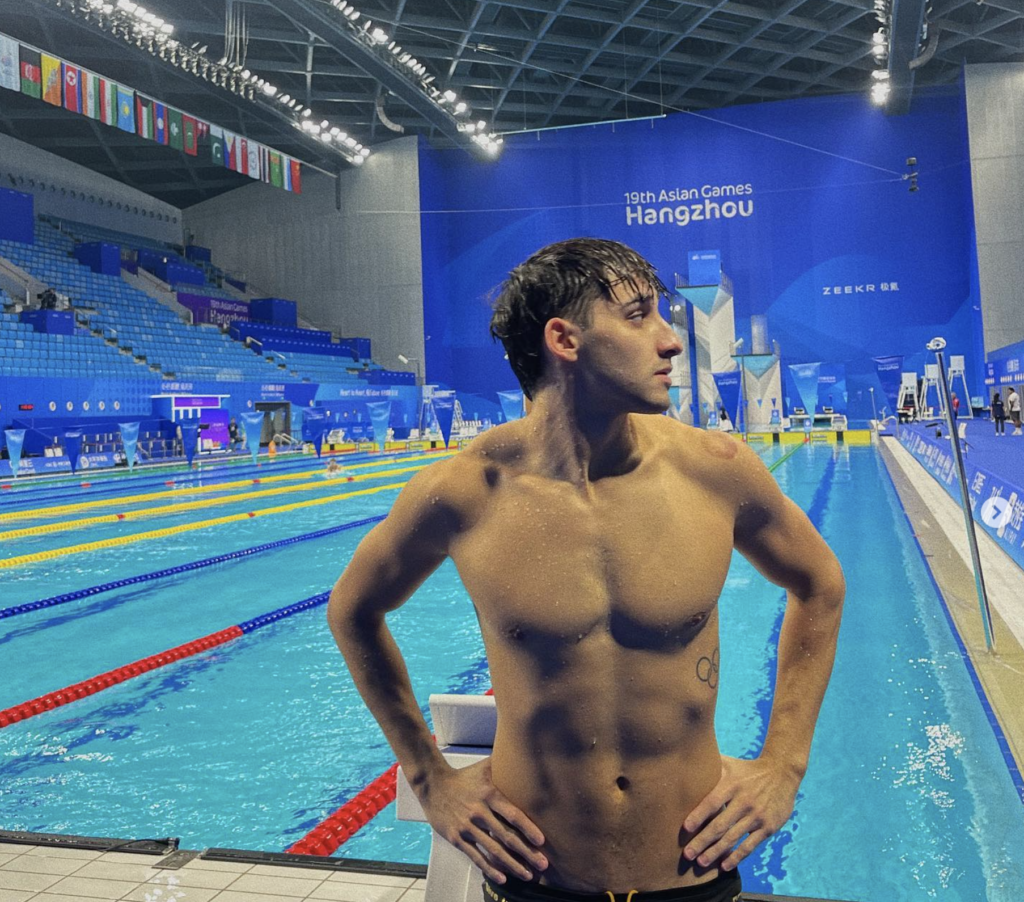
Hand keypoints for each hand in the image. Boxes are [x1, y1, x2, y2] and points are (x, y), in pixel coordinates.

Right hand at [418, 758, 547, 884]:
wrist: (433, 784)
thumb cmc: (463, 777)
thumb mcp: (484, 767)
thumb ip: (504, 763)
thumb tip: (525, 752)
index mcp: (489, 794)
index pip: (512, 814)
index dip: (528, 828)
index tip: (541, 841)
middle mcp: (479, 812)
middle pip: (506, 836)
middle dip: (526, 852)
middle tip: (543, 864)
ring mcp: (466, 827)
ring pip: (493, 850)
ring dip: (512, 864)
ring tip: (528, 874)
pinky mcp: (456, 837)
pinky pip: (475, 856)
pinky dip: (489, 868)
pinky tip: (503, 877)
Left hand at [681, 755, 799, 871]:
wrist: (782, 773)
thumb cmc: (747, 770)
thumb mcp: (730, 764)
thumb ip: (710, 766)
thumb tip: (685, 764)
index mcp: (732, 784)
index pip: (712, 802)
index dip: (698, 815)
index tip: (685, 828)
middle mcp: (744, 801)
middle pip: (720, 825)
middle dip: (702, 841)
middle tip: (687, 854)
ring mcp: (757, 816)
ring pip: (733, 838)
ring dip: (715, 853)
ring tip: (701, 862)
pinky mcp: (768, 827)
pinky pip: (750, 846)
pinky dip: (737, 857)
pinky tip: (724, 866)